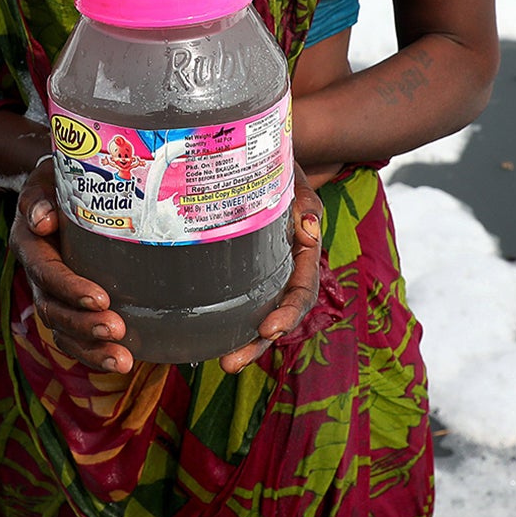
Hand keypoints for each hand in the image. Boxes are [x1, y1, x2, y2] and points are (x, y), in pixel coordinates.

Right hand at [11, 157, 131, 373]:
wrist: (63, 188)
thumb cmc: (59, 179)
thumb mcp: (46, 177)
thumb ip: (39, 195)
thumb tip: (43, 220)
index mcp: (29, 245)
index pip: (46, 273)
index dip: (70, 288)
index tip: (101, 297)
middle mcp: (37, 276)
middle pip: (53, 311)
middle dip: (84, 325)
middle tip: (117, 331)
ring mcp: (52, 295)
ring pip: (64, 332)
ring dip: (91, 350)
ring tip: (122, 360)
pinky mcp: (70, 306)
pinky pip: (77, 338)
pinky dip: (96, 353)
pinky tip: (124, 360)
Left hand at [216, 179, 324, 374]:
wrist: (254, 153)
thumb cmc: (277, 166)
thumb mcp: (294, 179)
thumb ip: (304, 202)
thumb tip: (309, 227)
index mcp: (304, 251)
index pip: (302, 291)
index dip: (288, 313)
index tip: (268, 329)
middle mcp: (286, 268)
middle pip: (279, 315)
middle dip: (258, 344)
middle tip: (232, 363)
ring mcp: (264, 272)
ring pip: (258, 314)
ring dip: (243, 342)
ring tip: (223, 363)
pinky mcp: (241, 269)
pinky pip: (239, 300)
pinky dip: (228, 322)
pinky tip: (206, 337)